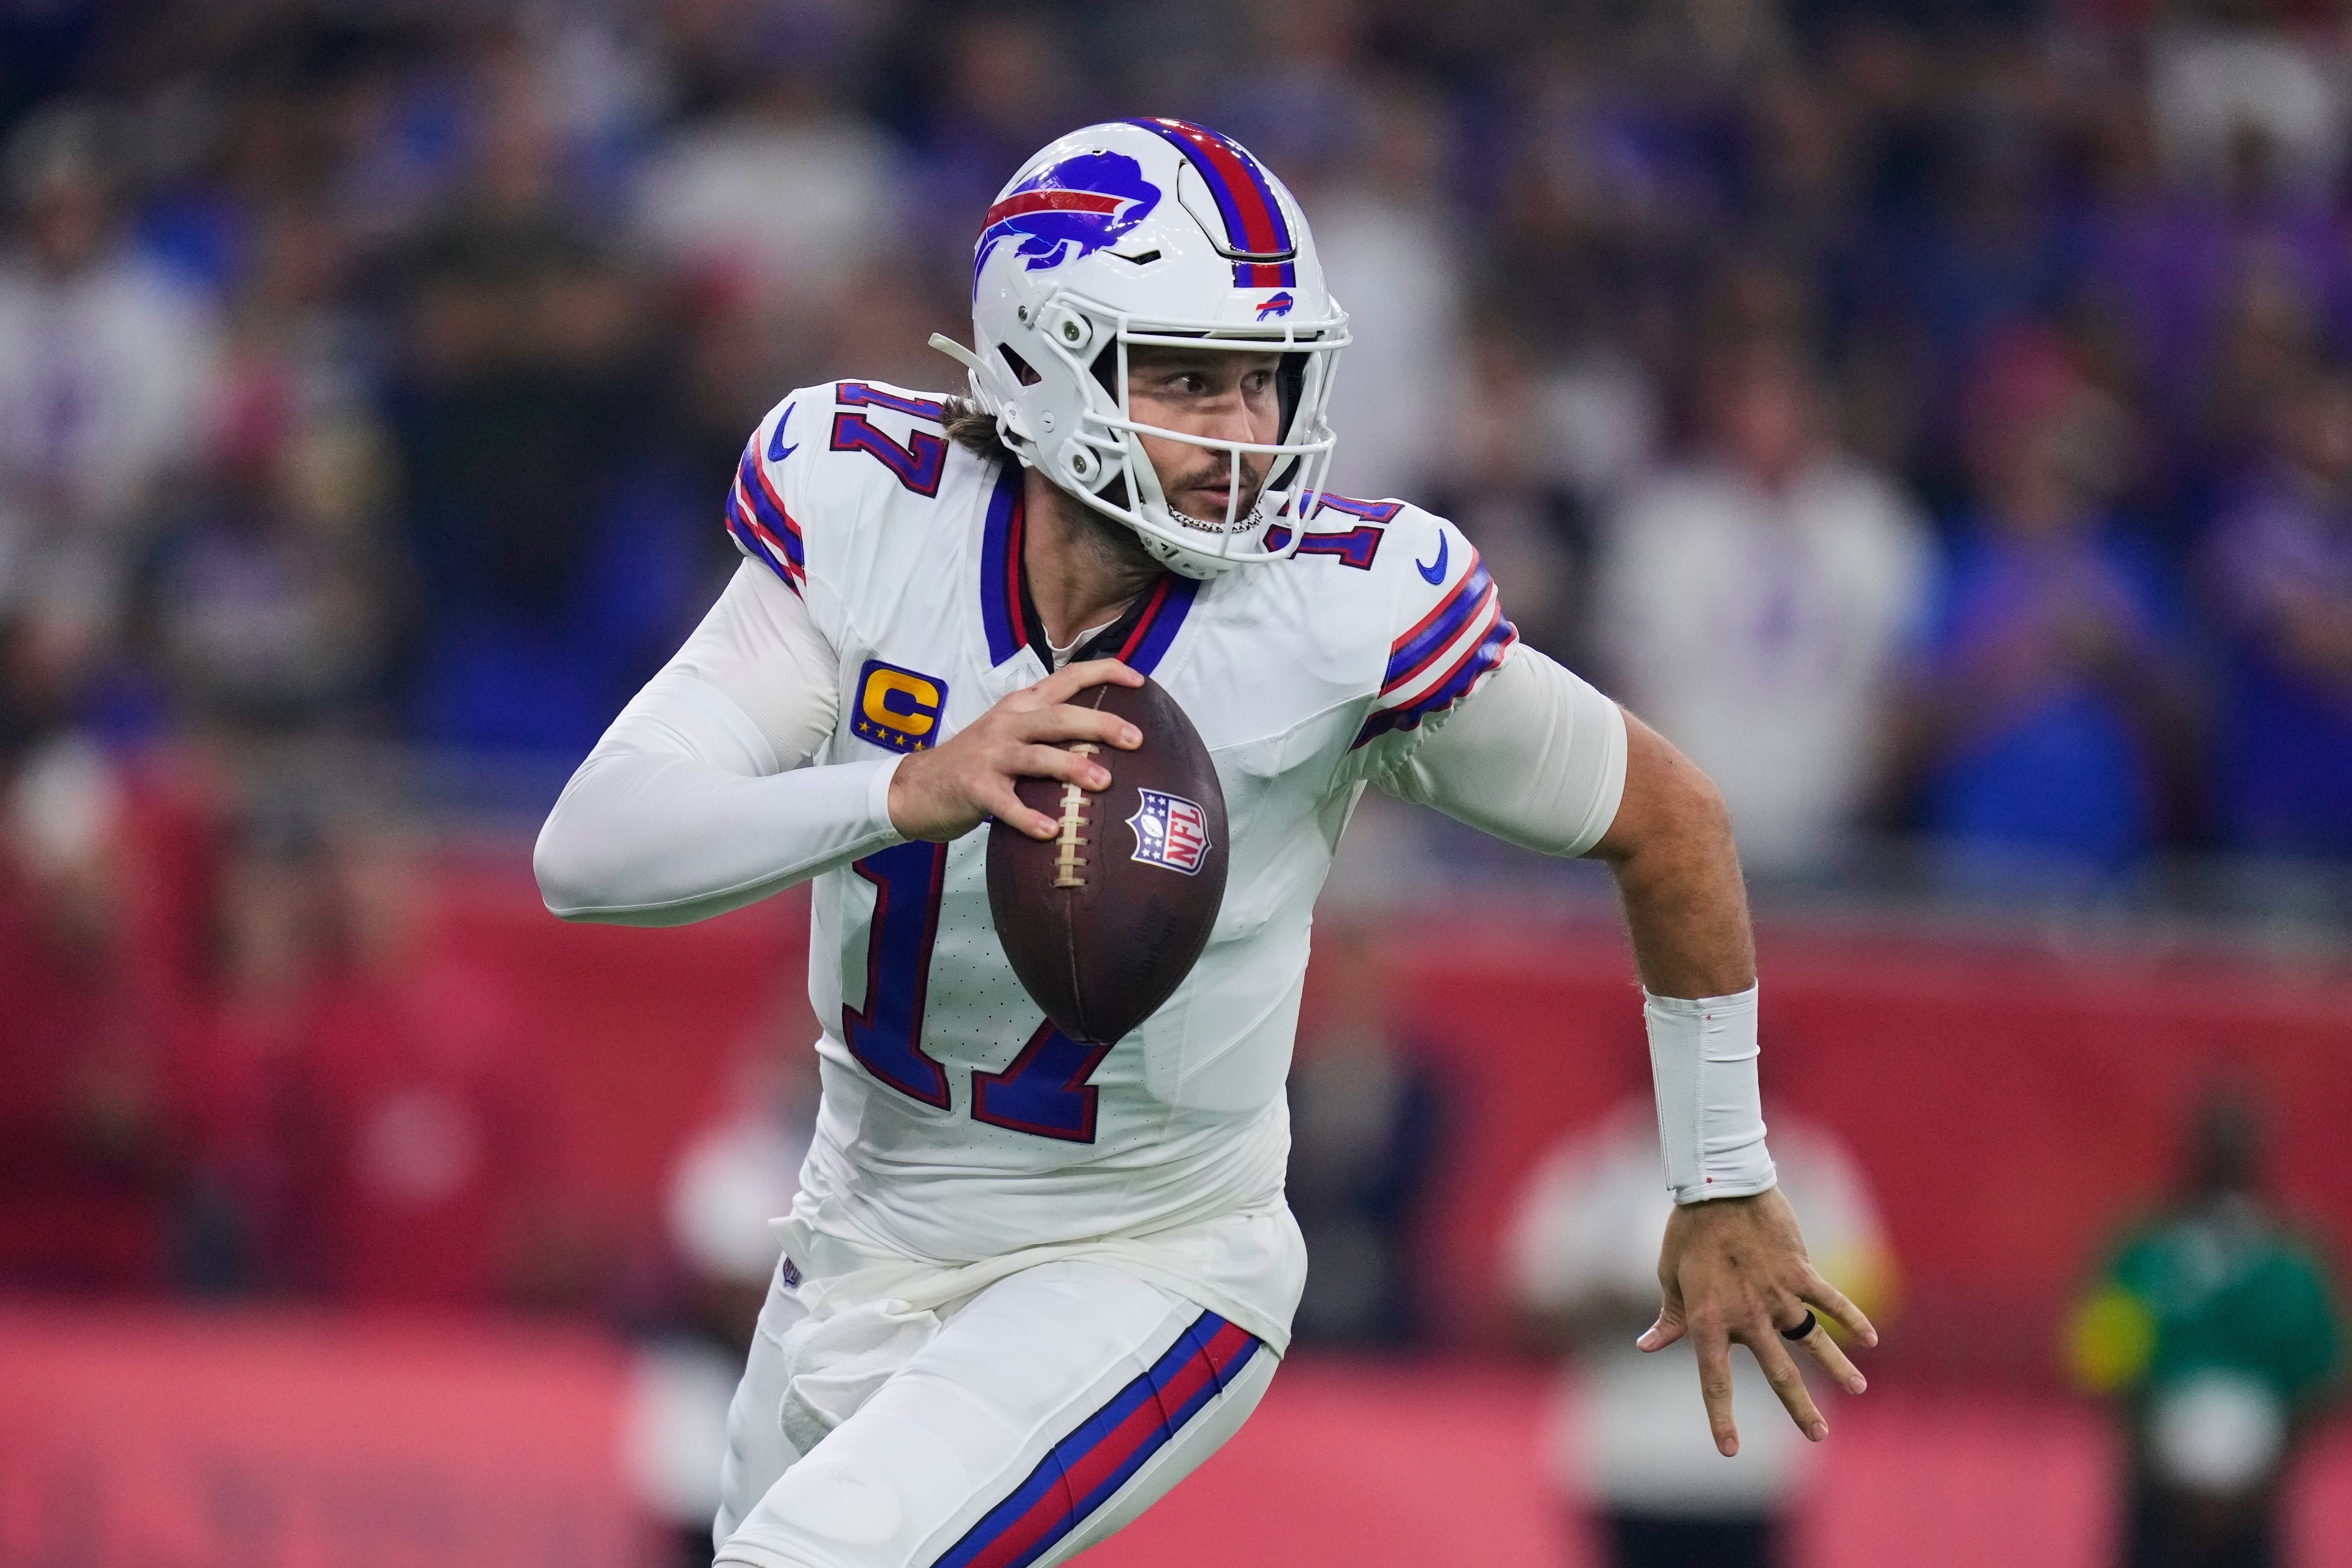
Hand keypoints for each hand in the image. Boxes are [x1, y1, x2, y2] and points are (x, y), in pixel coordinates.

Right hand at [886, 660, 1143, 841]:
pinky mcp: (974, 787)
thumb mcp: (1011, 736)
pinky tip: (1052, 832)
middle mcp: (1007, 723)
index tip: (1138, 680)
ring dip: (1071, 766)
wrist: (917, 787)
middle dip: (1100, 723)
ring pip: (1037, 755)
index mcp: (1020, 706)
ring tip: (1104, 782)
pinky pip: (1006, 803)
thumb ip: (1050, 733)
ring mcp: (990, 754)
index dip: (1103, 673)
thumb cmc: (976, 765)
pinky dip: (1029, 817)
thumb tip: (1108, 742)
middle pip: (1059, 716)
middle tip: (1136, 738)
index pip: (1066, 678)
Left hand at [1641, 1185, 1877, 1455]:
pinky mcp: (1799, 1270)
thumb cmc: (1687, 1232)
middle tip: (1819, 1437)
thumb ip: (1669, 1317)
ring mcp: (1777, 1294)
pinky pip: (1830, 1300)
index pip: (1714, 1381)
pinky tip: (1871, 1339)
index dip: (1721, 1418)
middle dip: (1800, 1408)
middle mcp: (1747, 1316)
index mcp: (1709, 1321)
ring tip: (1859, 1390)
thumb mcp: (1669, 1277)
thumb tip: (1647, 1346)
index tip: (1730, 1451)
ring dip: (1837, 1367)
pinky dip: (1851, 1318)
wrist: (1718, 1187)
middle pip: (1779, 1374)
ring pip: (1812, 1341)